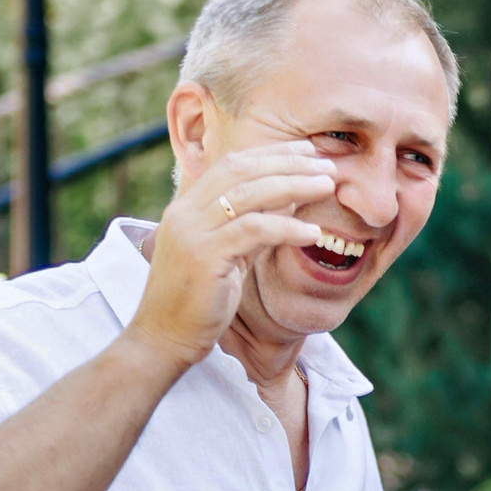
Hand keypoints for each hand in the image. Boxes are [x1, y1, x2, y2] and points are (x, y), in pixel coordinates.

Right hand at [127, 142, 334, 367]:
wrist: (164, 338)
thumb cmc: (198, 301)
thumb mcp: (227, 255)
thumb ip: (250, 228)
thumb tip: (288, 200)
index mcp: (187, 207)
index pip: (232, 165)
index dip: (272, 154)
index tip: (307, 152)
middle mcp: (185, 212)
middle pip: (242, 171)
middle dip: (288, 163)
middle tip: (326, 164)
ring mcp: (192, 232)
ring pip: (249, 195)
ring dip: (293, 185)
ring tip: (327, 186)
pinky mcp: (204, 257)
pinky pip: (252, 231)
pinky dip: (286, 227)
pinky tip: (313, 232)